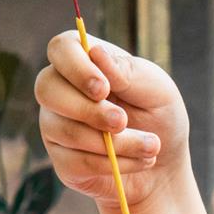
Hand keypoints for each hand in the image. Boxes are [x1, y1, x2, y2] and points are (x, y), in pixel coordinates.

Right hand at [35, 31, 189, 208]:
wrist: (166, 163)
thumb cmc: (160, 117)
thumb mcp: (157, 90)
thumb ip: (127, 71)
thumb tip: (95, 52)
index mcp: (85, 63)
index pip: (60, 49)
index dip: (75, 67)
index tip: (104, 88)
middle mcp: (62, 91)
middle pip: (47, 90)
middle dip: (89, 110)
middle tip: (123, 121)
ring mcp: (56, 126)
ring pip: (64, 131)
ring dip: (114, 143)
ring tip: (151, 146)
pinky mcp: (63, 160)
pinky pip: (75, 162)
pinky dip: (113, 164)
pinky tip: (141, 161)